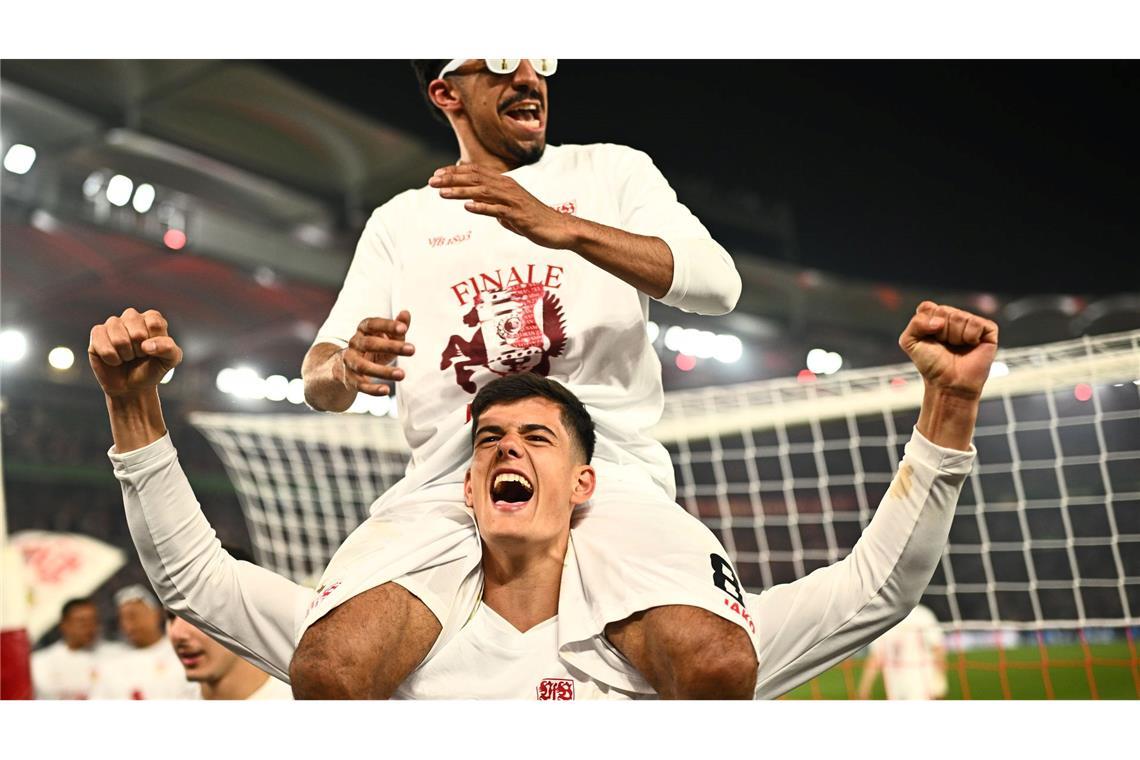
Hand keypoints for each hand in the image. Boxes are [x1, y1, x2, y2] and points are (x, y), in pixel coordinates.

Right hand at [88, 308, 182, 397]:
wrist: (132, 386)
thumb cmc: (152, 369)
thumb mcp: (170, 360)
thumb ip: (169, 348)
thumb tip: (147, 345)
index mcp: (152, 318)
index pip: (155, 324)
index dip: (155, 344)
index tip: (153, 350)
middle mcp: (132, 316)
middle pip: (138, 333)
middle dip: (139, 351)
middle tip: (139, 355)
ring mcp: (113, 323)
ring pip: (119, 340)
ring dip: (125, 355)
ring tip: (127, 357)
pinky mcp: (97, 333)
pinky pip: (102, 343)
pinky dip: (111, 357)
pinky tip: (114, 359)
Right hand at [338, 311, 414, 395]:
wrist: (347, 364)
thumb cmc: (374, 347)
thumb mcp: (387, 337)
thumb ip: (397, 328)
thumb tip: (406, 313)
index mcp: (363, 329)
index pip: (373, 324)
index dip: (388, 325)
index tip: (404, 329)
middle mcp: (354, 343)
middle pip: (369, 344)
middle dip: (391, 346)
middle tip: (412, 350)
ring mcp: (350, 361)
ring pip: (363, 366)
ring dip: (383, 371)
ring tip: (402, 374)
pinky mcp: (349, 378)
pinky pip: (359, 384)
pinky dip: (372, 389)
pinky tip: (385, 391)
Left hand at [429, 164, 575, 248]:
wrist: (560, 229)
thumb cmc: (535, 220)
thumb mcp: (510, 210)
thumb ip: (493, 205)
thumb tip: (477, 205)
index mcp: (505, 184)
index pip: (476, 173)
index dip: (455, 172)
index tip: (437, 174)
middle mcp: (508, 188)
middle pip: (476, 179)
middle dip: (452, 179)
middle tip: (432, 181)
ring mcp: (514, 201)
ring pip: (483, 192)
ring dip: (461, 191)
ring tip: (442, 193)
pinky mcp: (519, 215)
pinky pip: (498, 210)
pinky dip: (482, 207)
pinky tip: (468, 207)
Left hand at [899, 301, 998, 399]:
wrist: (948, 383)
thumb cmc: (932, 365)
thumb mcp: (910, 342)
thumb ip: (915, 323)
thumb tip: (939, 321)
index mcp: (936, 318)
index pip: (928, 307)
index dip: (926, 324)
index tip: (928, 339)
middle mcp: (953, 318)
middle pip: (943, 311)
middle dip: (940, 332)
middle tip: (944, 346)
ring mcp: (971, 323)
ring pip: (959, 316)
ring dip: (954, 336)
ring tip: (956, 348)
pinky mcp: (987, 329)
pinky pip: (976, 323)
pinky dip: (970, 337)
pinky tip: (970, 346)